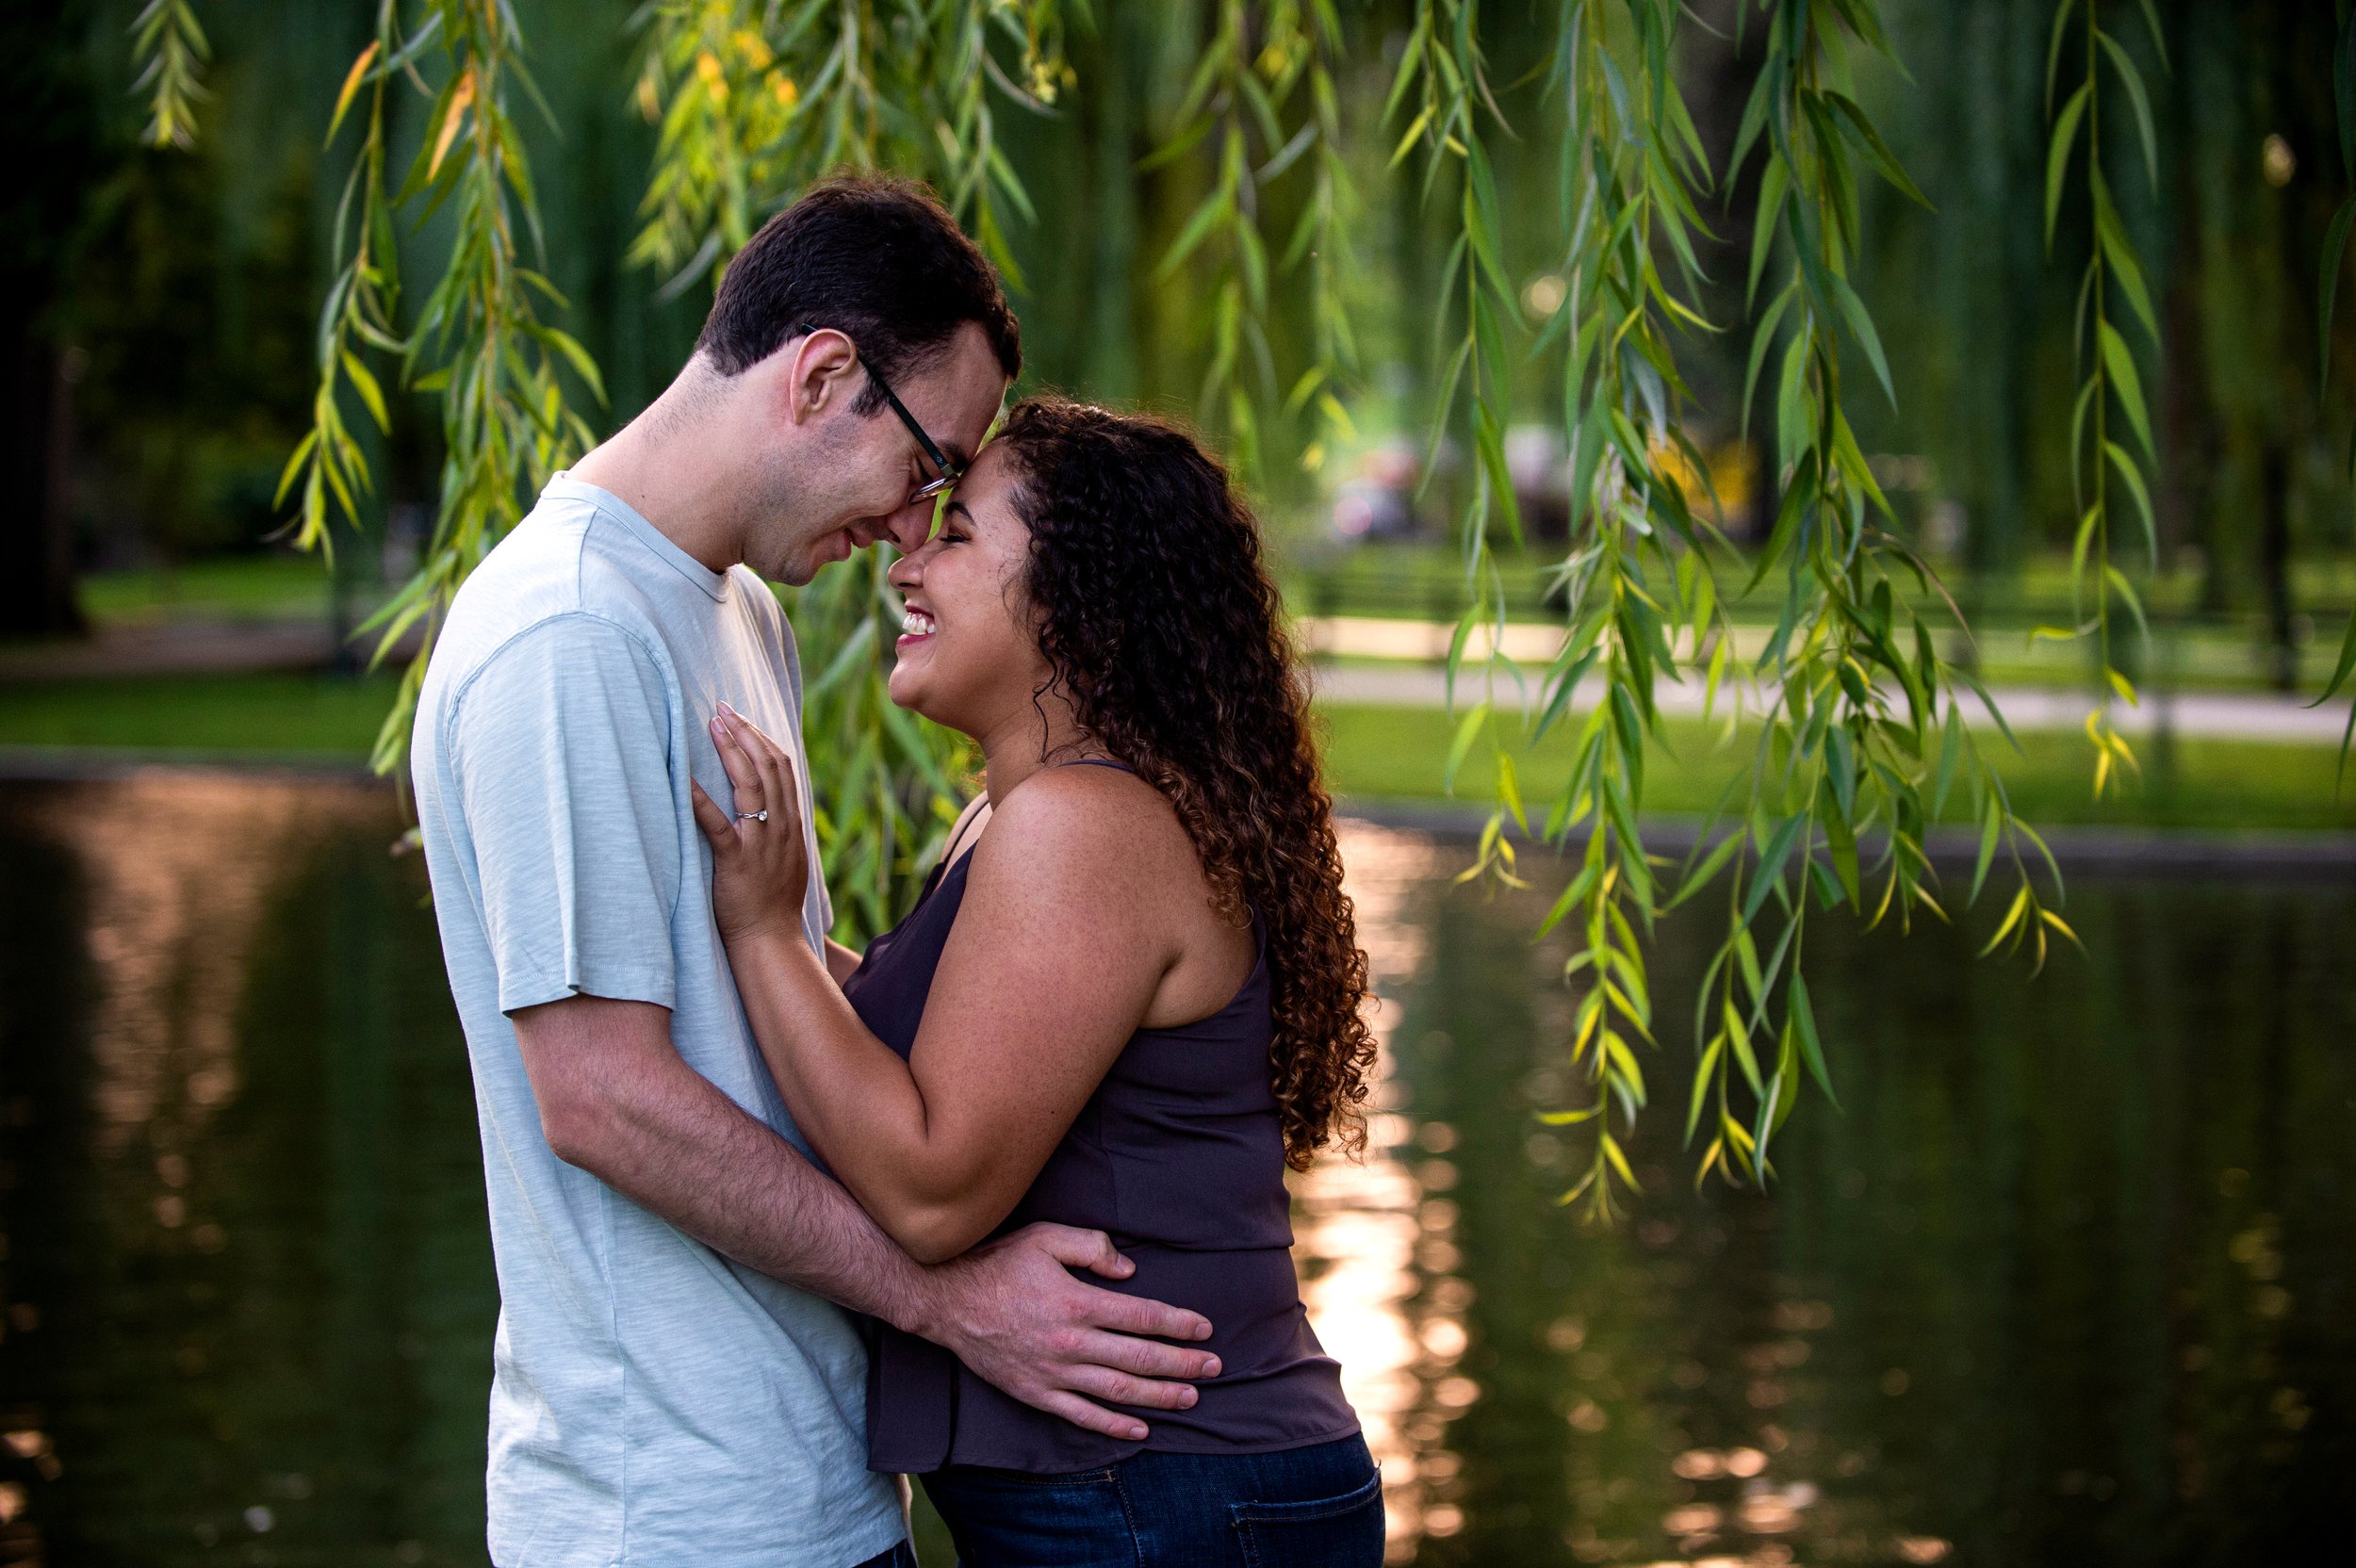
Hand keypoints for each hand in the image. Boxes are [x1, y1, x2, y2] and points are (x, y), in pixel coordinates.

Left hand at [689, 703, 811, 943]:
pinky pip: (717, 824)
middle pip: (768, 766)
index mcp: (792, 823)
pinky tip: (683, 780)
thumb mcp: (786, 859)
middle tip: (722, 709)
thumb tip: (764, 805)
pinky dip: (700, 799)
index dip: (760, 738)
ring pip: (750, 784)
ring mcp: (760, 842)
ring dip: (730, 750)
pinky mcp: (736, 860)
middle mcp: (780, 827)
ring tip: (712, 724)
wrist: (771, 940)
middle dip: (744, 732)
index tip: (740, 718)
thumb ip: (778, 830)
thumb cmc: (772, 904)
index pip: (782, 767)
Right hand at [911, 1223, 1220, 1440]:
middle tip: (1214, 1368)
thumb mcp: (1046, 1238)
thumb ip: (1092, 1246)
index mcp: (1077, 1302)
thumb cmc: (999, 1263)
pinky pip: (1081, 1415)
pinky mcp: (1036, 1393)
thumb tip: (1130, 1270)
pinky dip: (1113, 1426)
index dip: (1179, 1323)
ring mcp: (1053, 1373)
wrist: (946, 1300)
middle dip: (1183, 1364)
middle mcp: (1070, 1343)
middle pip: (1139, 1357)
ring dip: (1159, 1395)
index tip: (1204, 1329)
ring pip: (1118, 1390)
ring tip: (1190, 1396)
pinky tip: (1140, 1430)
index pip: (1142, 1316)